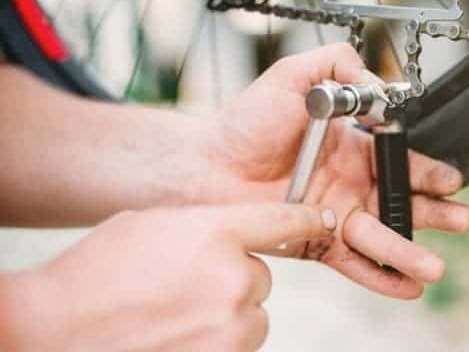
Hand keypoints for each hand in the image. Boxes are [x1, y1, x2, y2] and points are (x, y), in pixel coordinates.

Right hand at [0, 204, 336, 351]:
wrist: (53, 332)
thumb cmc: (92, 278)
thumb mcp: (150, 226)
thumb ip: (202, 227)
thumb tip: (229, 235)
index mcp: (214, 233)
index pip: (282, 221)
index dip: (307, 220)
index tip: (324, 222)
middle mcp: (232, 278)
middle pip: (261, 277)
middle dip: (234, 281)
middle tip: (188, 287)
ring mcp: (230, 326)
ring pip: (253, 316)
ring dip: (227, 316)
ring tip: (177, 315)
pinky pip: (238, 345)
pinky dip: (217, 342)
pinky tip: (179, 335)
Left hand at [201, 43, 468, 298]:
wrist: (207, 164)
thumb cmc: (246, 121)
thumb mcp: (294, 75)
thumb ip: (337, 65)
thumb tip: (378, 83)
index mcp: (351, 146)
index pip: (398, 160)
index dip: (425, 171)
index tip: (449, 180)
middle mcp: (349, 182)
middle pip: (399, 201)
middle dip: (433, 212)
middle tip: (460, 220)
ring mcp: (334, 215)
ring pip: (380, 236)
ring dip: (410, 251)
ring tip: (435, 265)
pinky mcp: (315, 243)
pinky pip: (352, 263)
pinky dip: (379, 277)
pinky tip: (405, 287)